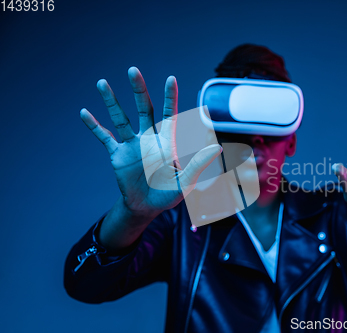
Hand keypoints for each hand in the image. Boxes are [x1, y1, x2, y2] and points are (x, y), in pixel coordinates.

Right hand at [80, 67, 221, 218]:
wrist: (146, 208)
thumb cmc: (169, 194)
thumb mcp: (186, 181)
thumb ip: (198, 164)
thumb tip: (217, 148)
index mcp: (167, 142)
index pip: (170, 114)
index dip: (170, 97)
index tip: (171, 78)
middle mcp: (149, 138)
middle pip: (143, 108)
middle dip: (138, 90)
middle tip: (133, 70)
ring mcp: (132, 145)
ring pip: (121, 118)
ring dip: (112, 101)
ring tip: (102, 82)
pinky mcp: (118, 154)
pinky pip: (104, 137)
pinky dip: (94, 126)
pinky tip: (84, 112)